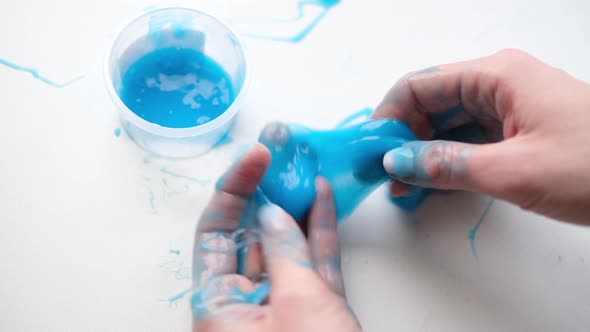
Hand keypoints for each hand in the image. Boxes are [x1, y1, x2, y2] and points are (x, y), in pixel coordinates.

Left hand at [192, 143, 360, 331]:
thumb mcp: (296, 301)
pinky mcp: (315, 307)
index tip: (256, 156)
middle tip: (280, 156)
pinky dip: (318, 231)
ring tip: (303, 167)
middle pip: (251, 235)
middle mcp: (246, 301)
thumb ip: (284, 252)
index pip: (216, 234)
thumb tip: (273, 215)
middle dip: (266, 194)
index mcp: (221, 304)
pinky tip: (322, 196)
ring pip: (285, 246)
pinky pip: (312, 263)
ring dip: (295, 207)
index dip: (233, 190)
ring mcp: (282, 304)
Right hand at [373, 49, 589, 223]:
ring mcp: (512, 105)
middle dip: (403, 138)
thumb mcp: (511, 170)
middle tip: (384, 176)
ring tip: (404, 188)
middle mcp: (500, 82)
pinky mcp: (521, 129)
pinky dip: (448, 159)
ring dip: (423, 152)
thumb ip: (446, 164)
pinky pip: (471, 138)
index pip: (419, 86)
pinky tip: (434, 184)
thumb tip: (396, 163)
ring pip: (449, 123)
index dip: (388, 117)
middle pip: (431, 103)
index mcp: (497, 75)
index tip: (371, 151)